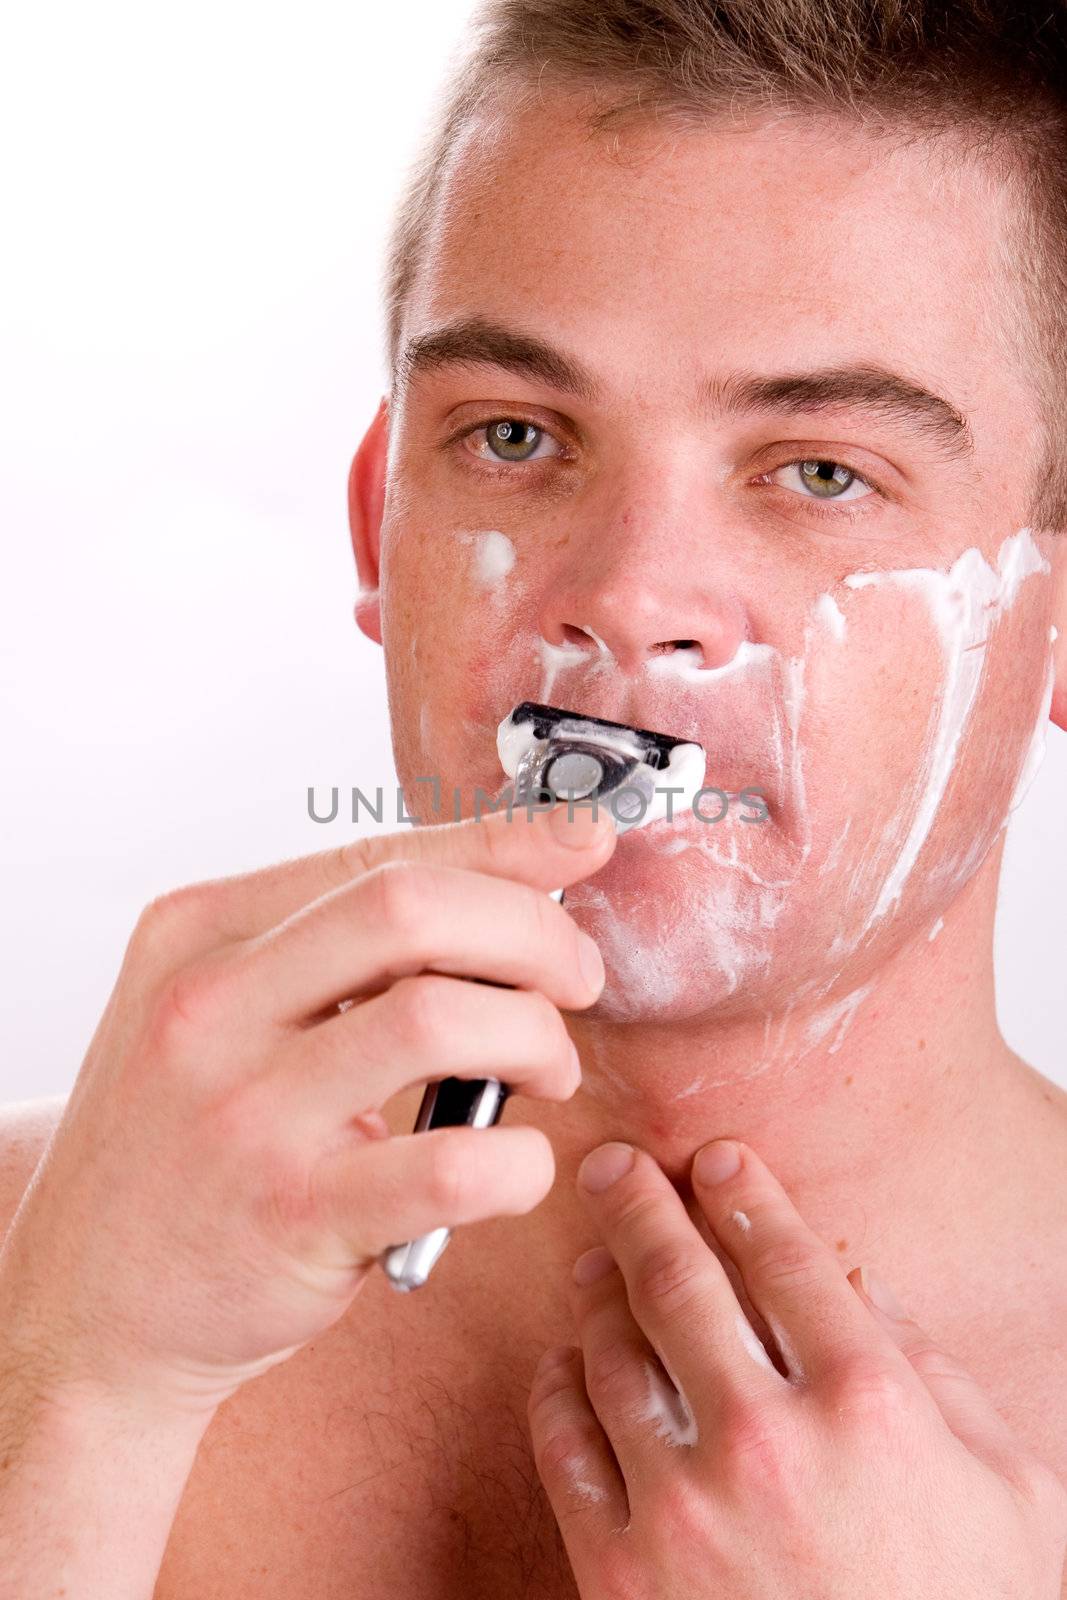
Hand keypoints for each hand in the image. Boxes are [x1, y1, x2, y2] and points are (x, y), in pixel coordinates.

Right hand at [0, 801, 614, 1421]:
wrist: (87, 1307)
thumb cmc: (181, 1147)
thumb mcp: (217, 1015)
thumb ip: (328, 952)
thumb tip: (495, 887)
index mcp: (198, 935)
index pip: (377, 855)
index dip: (502, 843)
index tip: (581, 842)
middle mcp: (209, 1009)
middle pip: (413, 909)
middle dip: (533, 931)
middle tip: (577, 978)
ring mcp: (244, 1114)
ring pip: (441, 1019)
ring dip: (536, 1038)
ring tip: (548, 1071)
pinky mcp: (289, 1219)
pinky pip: (449, 1166)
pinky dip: (520, 1161)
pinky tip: (516, 1167)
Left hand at [528, 1138, 1066, 1597]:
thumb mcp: (1011, 1492)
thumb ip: (937, 1376)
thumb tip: (862, 1293)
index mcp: (869, 1406)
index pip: (783, 1256)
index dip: (743, 1191)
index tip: (716, 1160)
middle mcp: (768, 1442)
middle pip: (677, 1279)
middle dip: (638, 1206)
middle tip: (613, 1168)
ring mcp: (686, 1510)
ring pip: (612, 1354)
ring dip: (596, 1291)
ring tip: (591, 1261)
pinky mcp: (622, 1575)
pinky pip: (565, 1450)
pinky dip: (555, 1390)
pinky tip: (563, 1363)